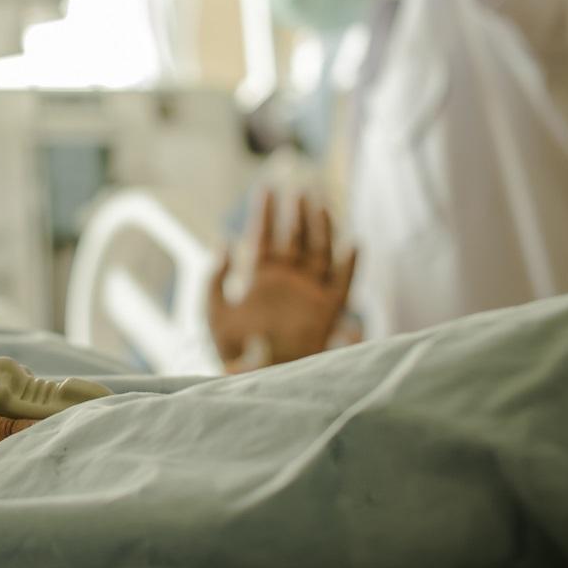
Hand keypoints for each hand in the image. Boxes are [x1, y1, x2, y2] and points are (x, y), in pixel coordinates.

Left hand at [207, 192, 357, 371]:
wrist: (258, 381)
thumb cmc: (234, 353)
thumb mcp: (215, 314)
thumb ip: (215, 281)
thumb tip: (224, 244)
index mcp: (261, 280)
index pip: (264, 238)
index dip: (265, 214)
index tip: (266, 188)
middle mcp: (288, 282)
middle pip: (295, 239)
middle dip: (296, 213)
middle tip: (298, 187)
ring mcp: (308, 294)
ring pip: (319, 253)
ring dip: (320, 228)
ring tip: (319, 203)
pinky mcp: (327, 312)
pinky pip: (342, 284)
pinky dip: (349, 265)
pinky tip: (352, 243)